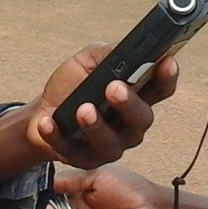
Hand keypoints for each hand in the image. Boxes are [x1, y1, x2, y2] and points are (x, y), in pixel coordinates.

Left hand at [33, 42, 178, 169]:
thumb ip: (107, 54)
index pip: (160, 88)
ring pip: (110, 141)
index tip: (166, 62)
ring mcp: (109, 145)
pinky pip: (73, 151)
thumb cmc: (71, 87)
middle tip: (114, 88)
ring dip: (96, 125)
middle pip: (141, 118)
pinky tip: (47, 122)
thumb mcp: (87, 62)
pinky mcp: (84, 159)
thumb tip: (124, 48)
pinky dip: (58, 136)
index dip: (167, 77)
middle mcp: (129, 125)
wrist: (40, 111)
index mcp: (136, 97)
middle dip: (129, 103)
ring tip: (82, 109)